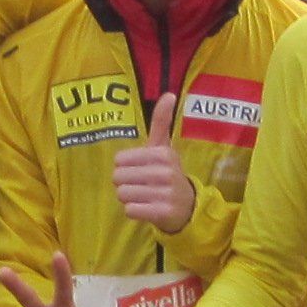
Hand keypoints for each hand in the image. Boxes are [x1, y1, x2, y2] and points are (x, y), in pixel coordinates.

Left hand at [108, 94, 196, 231]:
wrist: (187, 207)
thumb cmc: (167, 173)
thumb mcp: (164, 147)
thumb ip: (161, 121)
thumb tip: (169, 94)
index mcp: (164, 154)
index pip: (120, 160)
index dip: (124, 166)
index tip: (140, 169)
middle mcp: (166, 172)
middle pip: (118, 177)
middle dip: (125, 183)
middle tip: (141, 185)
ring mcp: (166, 194)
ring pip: (123, 194)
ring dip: (129, 197)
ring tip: (144, 196)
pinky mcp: (163, 213)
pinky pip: (130, 210)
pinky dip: (134, 211)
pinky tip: (146, 208)